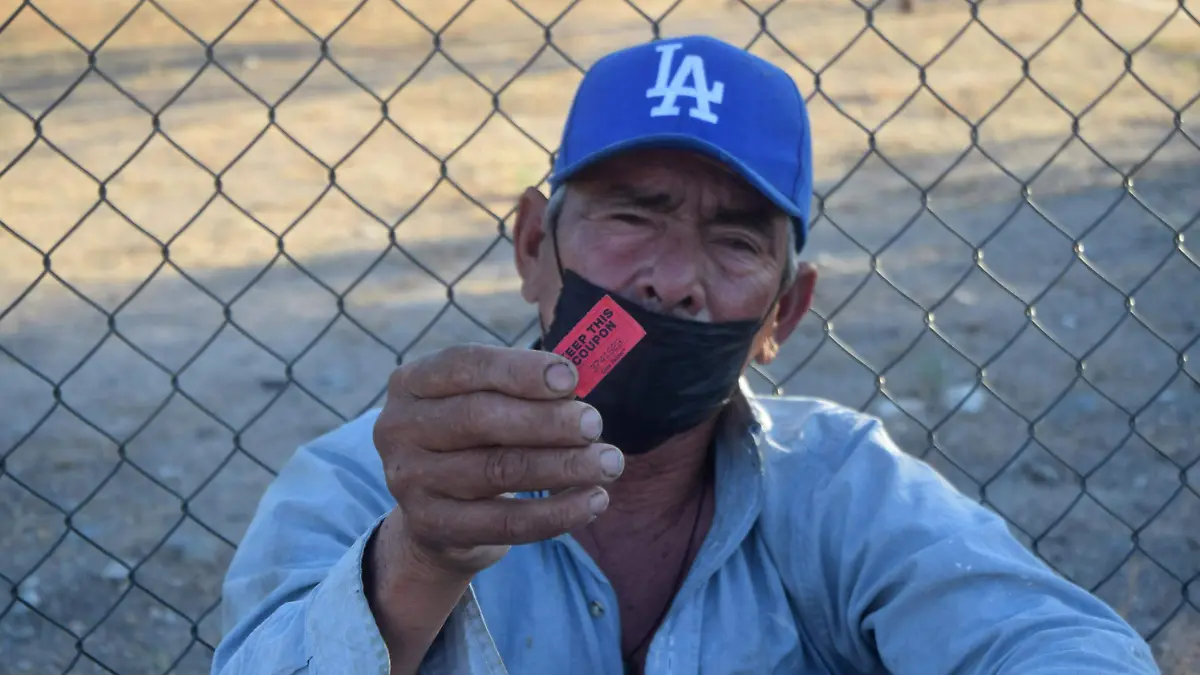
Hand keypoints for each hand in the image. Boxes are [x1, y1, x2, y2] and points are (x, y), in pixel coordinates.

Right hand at [372, 343, 623, 579]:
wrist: (440, 520)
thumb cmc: (476, 441)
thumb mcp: (486, 403)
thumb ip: (522, 389)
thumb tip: (574, 388)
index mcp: (411, 383)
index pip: (466, 365)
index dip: (521, 370)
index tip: (572, 378)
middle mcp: (399, 428)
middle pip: (481, 417)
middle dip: (547, 420)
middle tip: (595, 423)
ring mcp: (409, 481)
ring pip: (498, 470)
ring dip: (564, 466)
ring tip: (609, 462)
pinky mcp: (432, 527)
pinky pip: (506, 522)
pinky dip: (558, 513)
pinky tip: (594, 500)